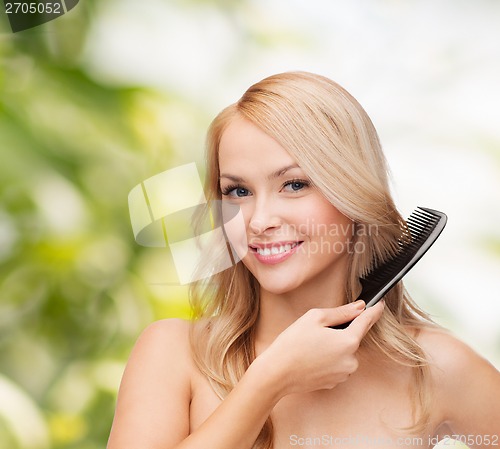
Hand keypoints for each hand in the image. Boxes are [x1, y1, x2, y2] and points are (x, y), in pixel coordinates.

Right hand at [257, 300, 384, 396]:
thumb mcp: (315, 318)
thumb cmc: (292, 343)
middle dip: (340, 331)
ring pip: (344, 352)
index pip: (367, 321)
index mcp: (348, 341)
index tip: (380, 304)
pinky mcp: (335, 382)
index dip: (374, 310)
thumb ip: (341, 312)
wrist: (277, 373)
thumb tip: (359, 307)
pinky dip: (328, 358)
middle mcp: (351, 360)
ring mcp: (343, 374)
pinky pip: (337, 364)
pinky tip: (312, 356)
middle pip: (353, 338)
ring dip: (334, 346)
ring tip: (311, 345)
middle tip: (318, 330)